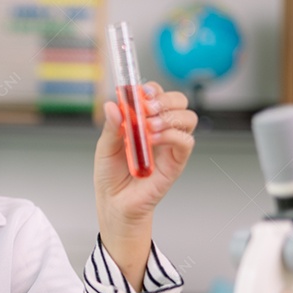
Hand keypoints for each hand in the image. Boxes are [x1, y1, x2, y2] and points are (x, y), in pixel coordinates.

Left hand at [94, 82, 196, 285]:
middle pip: (179, 101)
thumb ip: (111, 126)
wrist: (114, 203)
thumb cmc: (111, 176)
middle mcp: (161, 130)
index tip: (140, 92)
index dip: (152, 89)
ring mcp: (170, 146)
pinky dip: (172, 135)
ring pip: (188, 118)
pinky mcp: (176, 162)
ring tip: (148, 127)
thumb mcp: (104, 147)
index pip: (158, 95)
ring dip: (169, 116)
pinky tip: (154, 140)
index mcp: (144, 121)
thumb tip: (113, 104)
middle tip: (146, 108)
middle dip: (165, 99)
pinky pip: (186, 142)